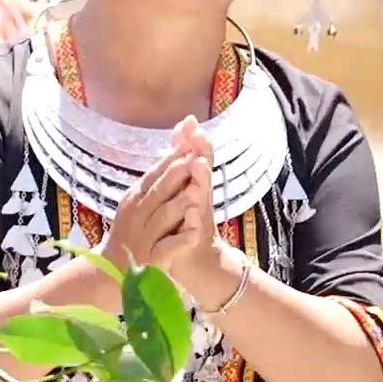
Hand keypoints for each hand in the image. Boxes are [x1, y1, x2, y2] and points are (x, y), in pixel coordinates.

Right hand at [101, 144, 197, 270]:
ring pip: (163, 218)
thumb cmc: (130, 232)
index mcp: (135, 199)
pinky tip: (196, 234)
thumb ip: (154, 183)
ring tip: (197, 194)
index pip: (154, 174)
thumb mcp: (137, 205)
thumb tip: (172, 152)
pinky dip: (182, 241)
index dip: (171, 159)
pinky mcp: (152, 259)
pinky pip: (168, 248)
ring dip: (179, 205)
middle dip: (176, 176)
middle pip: (158, 192)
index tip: (189, 143)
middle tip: (194, 159)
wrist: (111, 270)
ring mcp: (143, 237)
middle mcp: (137, 215)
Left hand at [157, 119, 249, 308]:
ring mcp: (200, 218)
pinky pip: (195, 228)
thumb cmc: (183, 221)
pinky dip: (194, 220)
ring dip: (200, 182)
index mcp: (193, 185)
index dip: (191, 141)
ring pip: (201, 197)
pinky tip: (193, 211)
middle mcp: (201, 198)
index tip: (190, 121)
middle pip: (203, 173)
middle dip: (201, 154)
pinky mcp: (195, 239)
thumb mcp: (180, 189)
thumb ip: (178, 162)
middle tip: (201, 136)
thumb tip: (179, 134)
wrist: (193, 260)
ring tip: (197, 165)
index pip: (194, 158)